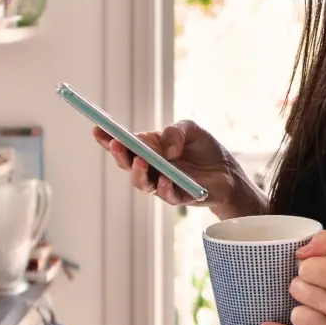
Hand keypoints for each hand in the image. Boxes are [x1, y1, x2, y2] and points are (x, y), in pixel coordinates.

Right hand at [93, 119, 264, 216]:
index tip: (97, 129)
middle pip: (127, 163)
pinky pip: (166, 195)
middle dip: (119, 154)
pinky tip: (167, 179)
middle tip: (117, 144)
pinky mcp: (178, 196)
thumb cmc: (205, 148)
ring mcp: (162, 183)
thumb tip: (167, 149)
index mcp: (150, 148)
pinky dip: (165, 187)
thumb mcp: (192, 128)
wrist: (228, 172)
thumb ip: (176, 131)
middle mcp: (151, 167)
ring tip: (140, 161)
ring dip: (137, 172)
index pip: (125, 143)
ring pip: (141, 182)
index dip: (109, 137)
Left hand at [260, 231, 325, 324]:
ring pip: (296, 316)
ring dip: (302, 305)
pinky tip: (265, 324)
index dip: (311, 265)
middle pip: (298, 290)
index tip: (322, 268)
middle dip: (304, 283)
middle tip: (321, 284)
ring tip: (318, 302)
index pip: (306, 268)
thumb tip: (300, 250)